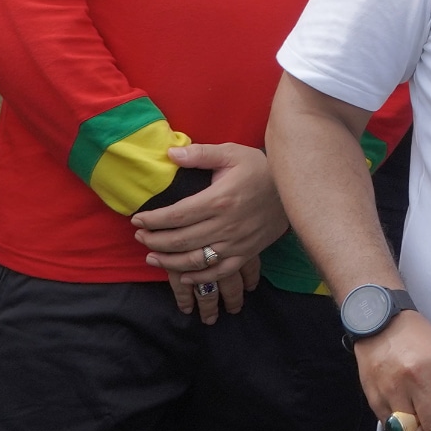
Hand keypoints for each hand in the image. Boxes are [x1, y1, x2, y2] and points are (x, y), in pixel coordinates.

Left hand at [132, 142, 284, 312]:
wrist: (294, 189)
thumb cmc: (259, 169)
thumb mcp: (232, 153)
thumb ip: (200, 154)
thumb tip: (170, 154)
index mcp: (219, 199)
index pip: (176, 215)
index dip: (153, 220)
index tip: (137, 220)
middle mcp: (226, 225)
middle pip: (181, 240)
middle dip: (155, 240)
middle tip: (139, 237)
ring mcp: (237, 243)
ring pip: (196, 260)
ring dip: (169, 262)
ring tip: (152, 256)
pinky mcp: (247, 253)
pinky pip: (220, 271)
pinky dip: (199, 277)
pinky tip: (183, 275)